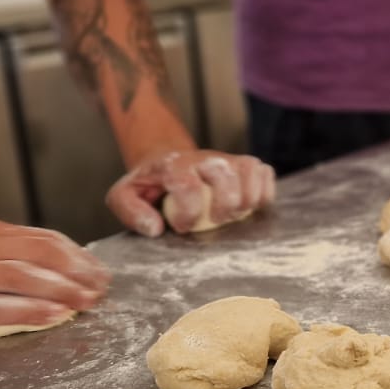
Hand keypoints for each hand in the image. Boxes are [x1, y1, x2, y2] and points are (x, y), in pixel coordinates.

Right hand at [0, 220, 109, 340]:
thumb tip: (39, 261)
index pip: (38, 237)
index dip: (74, 255)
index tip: (98, 271)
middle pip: (36, 252)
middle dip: (76, 270)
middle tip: (101, 288)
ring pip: (17, 276)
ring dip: (59, 289)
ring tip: (86, 302)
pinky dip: (24, 310)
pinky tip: (50, 317)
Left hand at [107, 149, 276, 236]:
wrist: (167, 160)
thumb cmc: (149, 184)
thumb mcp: (124, 195)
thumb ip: (131, 212)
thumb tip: (155, 229)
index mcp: (173, 166)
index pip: (187, 183)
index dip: (188, 211)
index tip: (182, 227)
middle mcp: (204, 159)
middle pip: (225, 174)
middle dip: (224, 204)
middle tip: (216, 221)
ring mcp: (227, 160)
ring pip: (250, 170)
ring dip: (248, 199)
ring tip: (235, 216)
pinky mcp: (244, 166)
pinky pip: (265, 172)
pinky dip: (264, 192)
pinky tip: (251, 207)